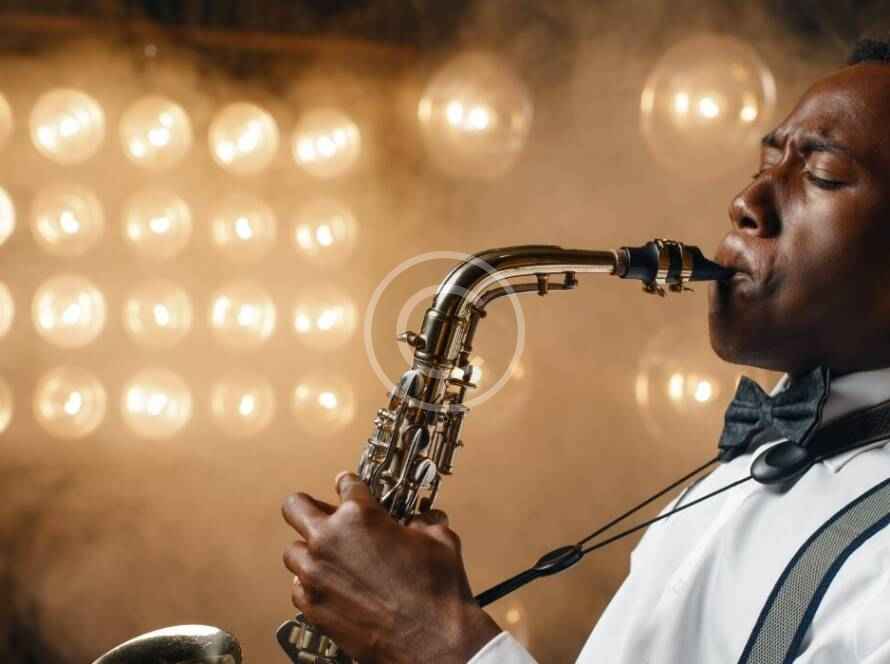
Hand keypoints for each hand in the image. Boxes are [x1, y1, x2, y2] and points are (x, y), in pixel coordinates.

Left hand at [282, 472, 501, 663]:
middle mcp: (329, 541)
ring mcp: (316, 576)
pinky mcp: (313, 608)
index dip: (350, 484)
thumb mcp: (439, 540)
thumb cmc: (437, 592)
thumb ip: (423, 522)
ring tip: (329, 557)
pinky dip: (311, 584)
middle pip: (295, 507)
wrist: (434, 642)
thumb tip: (423, 521)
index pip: (345, 484)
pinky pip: (298, 588)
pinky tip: (330, 586)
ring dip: (310, 550)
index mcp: (359, 516)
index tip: (348, 488)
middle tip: (324, 514)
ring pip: (293, 551)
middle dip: (310, 507)